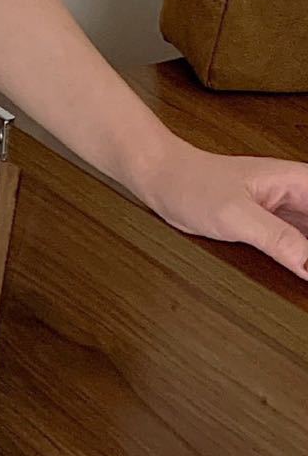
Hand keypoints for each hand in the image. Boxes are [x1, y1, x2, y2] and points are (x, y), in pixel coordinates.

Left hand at [135, 140, 307, 278]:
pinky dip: (304, 261)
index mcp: (299, 182)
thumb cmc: (193, 184)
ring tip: (303, 275)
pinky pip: (300, 246)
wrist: (162, 180)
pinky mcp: (272, 226)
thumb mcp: (235, 215)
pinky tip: (301, 274)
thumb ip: (276, 238)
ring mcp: (286, 212)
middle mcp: (298, 195)